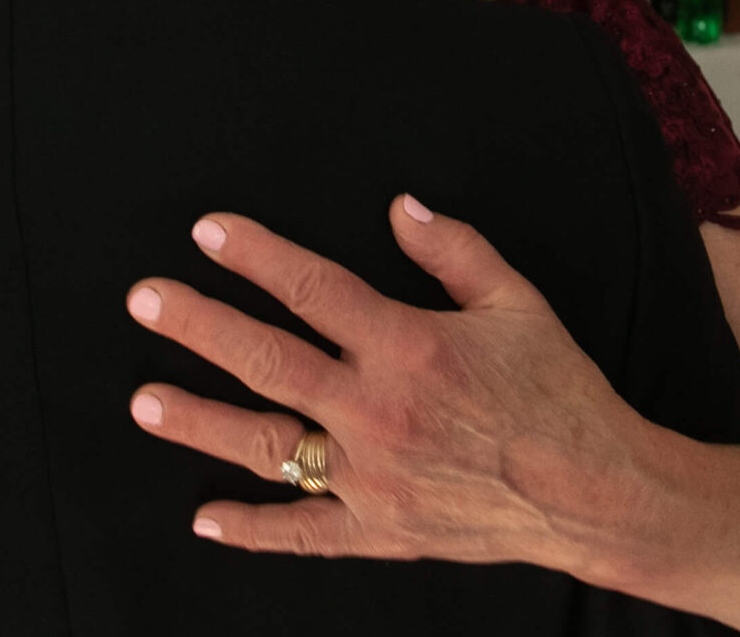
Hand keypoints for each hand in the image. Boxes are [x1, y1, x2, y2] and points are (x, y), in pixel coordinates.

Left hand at [123, 198, 659, 572]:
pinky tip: (204, 517)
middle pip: (267, 360)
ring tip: (144, 401)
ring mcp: (371, 477)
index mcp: (409, 346)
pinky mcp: (378, 530)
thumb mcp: (516, 302)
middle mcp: (377, 411)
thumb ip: (453, 249)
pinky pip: (301, 535)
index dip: (256, 256)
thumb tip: (398, 205)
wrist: (595, 492)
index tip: (209, 232)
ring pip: (266, 445)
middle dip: (199, 325)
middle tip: (144, 300)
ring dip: (200, 421)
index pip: (313, 289)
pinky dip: (250, 530)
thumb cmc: (557, 391)